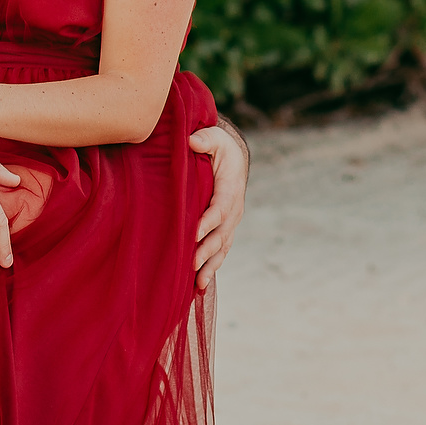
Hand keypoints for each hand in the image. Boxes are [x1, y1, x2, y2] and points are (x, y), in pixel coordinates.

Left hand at [189, 123, 247, 291]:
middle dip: (207, 250)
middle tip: (191, 263)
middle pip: (221, 234)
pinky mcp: (223, 231)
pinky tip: (198, 286)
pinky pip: (219, 252)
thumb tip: (193, 141)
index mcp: (230, 188)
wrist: (232, 160)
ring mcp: (230, 223)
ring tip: (197, 283)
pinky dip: (210, 268)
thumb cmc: (218, 147)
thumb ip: (205, 138)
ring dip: (210, 265)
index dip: (208, 221)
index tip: (193, 233)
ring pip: (221, 248)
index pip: (220, 208)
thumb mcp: (214, 137)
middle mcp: (234, 210)